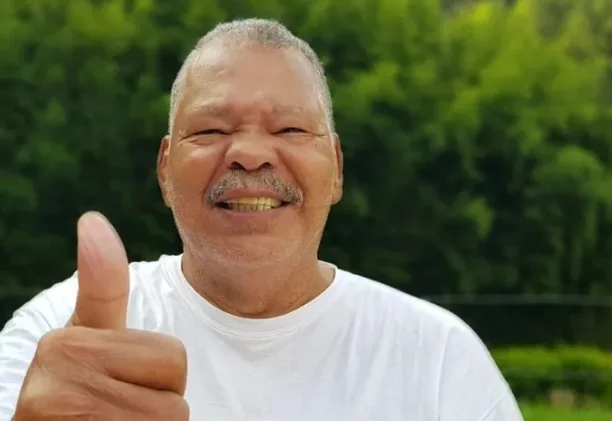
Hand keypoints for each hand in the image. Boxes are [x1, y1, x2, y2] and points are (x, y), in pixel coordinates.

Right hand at [13, 212, 188, 419]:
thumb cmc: (78, 383)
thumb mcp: (89, 334)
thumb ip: (101, 284)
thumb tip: (92, 219)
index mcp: (64, 345)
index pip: (172, 359)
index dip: (158, 373)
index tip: (121, 369)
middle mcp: (54, 388)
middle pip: (173, 398)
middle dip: (155, 405)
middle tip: (115, 408)